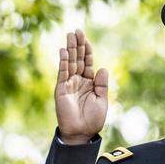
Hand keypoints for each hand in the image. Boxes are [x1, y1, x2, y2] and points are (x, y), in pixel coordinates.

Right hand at [55, 28, 108, 143]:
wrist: (81, 133)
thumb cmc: (93, 119)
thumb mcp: (102, 100)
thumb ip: (102, 84)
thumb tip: (103, 68)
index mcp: (89, 83)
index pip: (87, 63)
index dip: (87, 51)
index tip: (86, 39)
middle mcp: (78, 81)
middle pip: (78, 59)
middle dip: (77, 45)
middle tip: (77, 30)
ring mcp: (69, 84)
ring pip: (70, 63)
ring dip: (70, 49)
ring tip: (70, 35)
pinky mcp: (61, 90)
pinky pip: (62, 73)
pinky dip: (63, 62)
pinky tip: (63, 51)